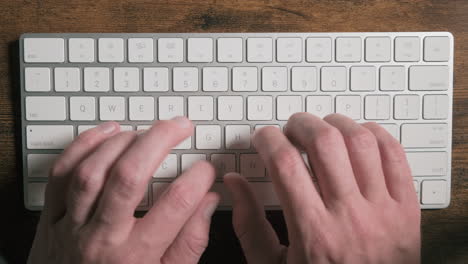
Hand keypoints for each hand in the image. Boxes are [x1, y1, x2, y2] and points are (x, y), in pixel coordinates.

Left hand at [28, 117, 218, 263]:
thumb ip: (190, 242)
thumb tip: (208, 203)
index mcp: (136, 256)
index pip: (175, 205)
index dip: (198, 178)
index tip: (206, 170)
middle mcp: (103, 238)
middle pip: (129, 177)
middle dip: (159, 141)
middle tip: (179, 126)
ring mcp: (73, 226)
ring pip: (93, 172)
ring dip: (121, 143)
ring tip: (144, 131)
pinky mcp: (52, 217)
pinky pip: (61, 174)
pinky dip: (83, 146)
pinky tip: (106, 133)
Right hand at [225, 113, 420, 263]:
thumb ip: (249, 224)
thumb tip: (234, 182)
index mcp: (313, 232)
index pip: (285, 164)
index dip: (268, 139)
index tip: (264, 138)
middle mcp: (349, 217)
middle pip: (324, 143)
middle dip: (301, 124)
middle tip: (291, 129)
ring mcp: (383, 210)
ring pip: (361, 142)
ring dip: (336, 124)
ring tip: (324, 129)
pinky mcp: (406, 208)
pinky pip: (395, 155)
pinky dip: (375, 135)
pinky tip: (359, 137)